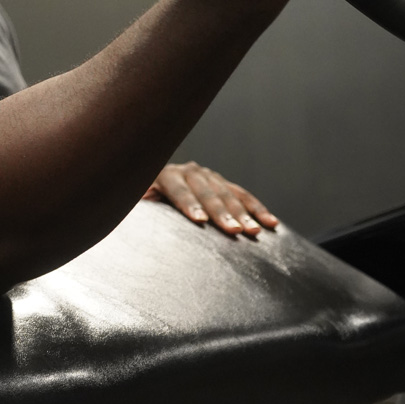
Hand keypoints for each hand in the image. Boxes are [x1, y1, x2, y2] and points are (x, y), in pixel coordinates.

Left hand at [142, 161, 278, 235]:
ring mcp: (207, 175)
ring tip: (255, 231)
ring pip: (228, 194)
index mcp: (165, 175)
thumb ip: (139, 207)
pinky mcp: (222, 182)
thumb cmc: (140, 201)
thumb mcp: (134, 202)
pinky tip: (271, 224)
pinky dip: (257, 209)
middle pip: (207, 193)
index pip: (178, 190)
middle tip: (235, 232)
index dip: (188, 205)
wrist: (150, 183)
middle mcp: (189, 171)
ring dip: (244, 214)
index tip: (200, 221)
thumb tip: (133, 209)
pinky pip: (242, 195)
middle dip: (222, 213)